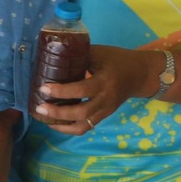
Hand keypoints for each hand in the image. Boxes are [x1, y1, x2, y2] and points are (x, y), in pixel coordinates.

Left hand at [33, 44, 157, 134]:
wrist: (140, 74)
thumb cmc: (117, 60)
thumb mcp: (99, 53)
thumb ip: (78, 56)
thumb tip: (52, 56)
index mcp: (105, 82)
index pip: (81, 90)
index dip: (61, 91)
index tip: (43, 88)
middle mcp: (106, 99)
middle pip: (82, 113)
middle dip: (58, 113)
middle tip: (39, 108)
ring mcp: (106, 110)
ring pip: (84, 125)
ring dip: (62, 125)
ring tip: (44, 118)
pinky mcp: (104, 115)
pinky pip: (86, 127)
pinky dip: (70, 128)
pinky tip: (55, 124)